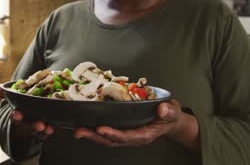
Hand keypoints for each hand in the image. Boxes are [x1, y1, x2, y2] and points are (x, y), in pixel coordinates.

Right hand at [0, 84, 54, 139]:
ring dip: (45, 130)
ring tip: (50, 127)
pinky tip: (56, 127)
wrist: (29, 112)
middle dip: (33, 126)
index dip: (16, 116)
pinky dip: (53, 130)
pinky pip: (49, 132)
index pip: (15, 118)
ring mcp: (37, 129)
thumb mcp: (13, 97)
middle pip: (28, 127)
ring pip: (40, 132)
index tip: (16, 113)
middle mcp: (26, 125)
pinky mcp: (46, 130)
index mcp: (17, 117)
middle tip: (40, 124)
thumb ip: (5, 93)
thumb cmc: (21, 103)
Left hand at [74, 100, 198, 150]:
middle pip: (111, 140)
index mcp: (144, 134)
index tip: (101, 128)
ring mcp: (126, 134)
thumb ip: (169, 112)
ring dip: (91, 134)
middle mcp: (132, 137)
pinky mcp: (121, 129)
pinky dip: (94, 129)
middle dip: (94, 136)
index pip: (127, 136)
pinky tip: (85, 124)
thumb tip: (162, 109)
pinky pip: (107, 131)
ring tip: (77, 129)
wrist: (169, 120)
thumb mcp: (172, 112)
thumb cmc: (169, 116)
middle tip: (80, 130)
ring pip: (106, 137)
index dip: (113, 134)